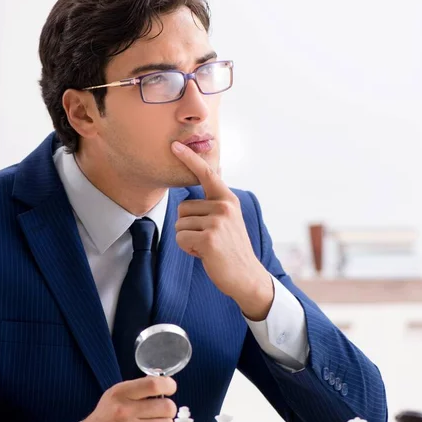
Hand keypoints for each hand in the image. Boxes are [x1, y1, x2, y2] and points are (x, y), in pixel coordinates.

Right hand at [81, 376, 176, 421]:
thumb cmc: (108, 416)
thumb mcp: (117, 394)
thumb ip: (140, 388)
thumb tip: (166, 384)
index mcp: (121, 393)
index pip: (154, 384)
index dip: (169, 385)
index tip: (170, 388)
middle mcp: (124, 411)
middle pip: (167, 407)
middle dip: (168, 409)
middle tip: (161, 412)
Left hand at [171, 141, 273, 320]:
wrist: (247, 276)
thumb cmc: (232, 249)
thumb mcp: (228, 220)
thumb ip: (214, 203)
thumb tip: (203, 182)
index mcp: (228, 200)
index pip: (206, 174)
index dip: (189, 158)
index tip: (175, 145)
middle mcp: (224, 207)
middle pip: (182, 208)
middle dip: (188, 226)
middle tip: (209, 239)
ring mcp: (217, 222)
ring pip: (179, 225)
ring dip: (188, 239)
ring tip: (209, 247)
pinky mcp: (208, 238)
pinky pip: (181, 238)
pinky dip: (188, 249)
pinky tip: (205, 254)